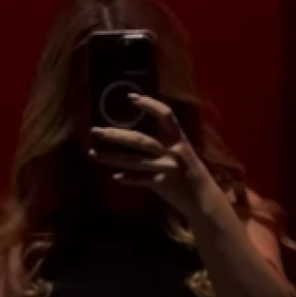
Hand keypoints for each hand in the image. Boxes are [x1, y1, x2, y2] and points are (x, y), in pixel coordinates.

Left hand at [89, 94, 215, 216]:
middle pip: (139, 139)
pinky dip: (127, 178)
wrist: (203, 199)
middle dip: (115, 135)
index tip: (131, 97)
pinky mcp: (162, 184)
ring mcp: (166, 168)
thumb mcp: (183, 152)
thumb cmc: (190, 172)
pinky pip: (140, 180)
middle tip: (95, 130)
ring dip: (111, 157)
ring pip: (133, 161)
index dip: (150, 104)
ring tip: (92, 153)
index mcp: (179, 139)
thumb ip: (166, 142)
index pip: (166, 115)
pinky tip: (114, 176)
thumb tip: (138, 133)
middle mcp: (172, 151)